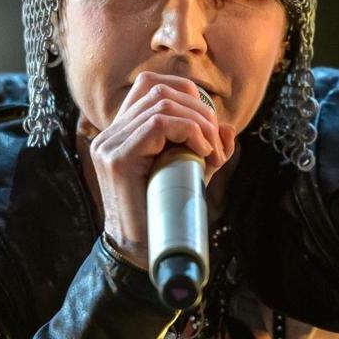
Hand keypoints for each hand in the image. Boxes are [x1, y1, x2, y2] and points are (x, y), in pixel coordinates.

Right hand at [79, 72, 236, 268]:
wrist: (140, 254)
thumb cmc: (164, 215)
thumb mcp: (190, 173)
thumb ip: (206, 148)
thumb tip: (228, 127)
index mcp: (121, 132)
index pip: (149, 84)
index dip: (186, 93)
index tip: (208, 124)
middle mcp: (110, 134)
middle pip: (158, 89)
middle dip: (199, 110)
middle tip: (216, 144)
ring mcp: (109, 144)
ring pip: (161, 102)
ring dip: (199, 123)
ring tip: (212, 152)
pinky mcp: (116, 158)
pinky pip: (159, 123)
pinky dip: (189, 131)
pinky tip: (202, 153)